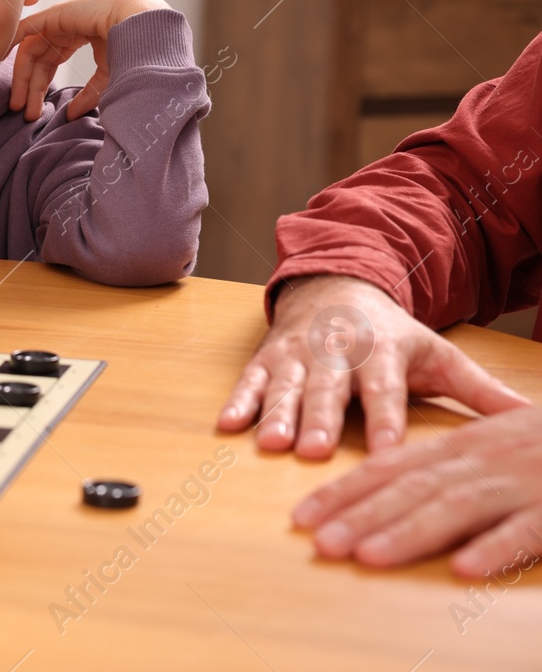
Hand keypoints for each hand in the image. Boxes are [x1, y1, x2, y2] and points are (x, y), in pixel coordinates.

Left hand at [8, 0, 169, 121]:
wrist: (139, 25)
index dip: (40, 88)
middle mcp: (65, 28)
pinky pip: (25, 29)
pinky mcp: (53, 14)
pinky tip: (1, 63)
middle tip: (24, 113)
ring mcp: (58, 20)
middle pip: (38, 60)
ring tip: (18, 104)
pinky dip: (11, 43)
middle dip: (30, 88)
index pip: (50, 64)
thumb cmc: (131, 47)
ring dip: (22, 78)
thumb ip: (88, 95)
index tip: (35, 112)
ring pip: (30, 51)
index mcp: (79, 37)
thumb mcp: (107, 77)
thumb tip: (71, 115)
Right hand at [218, 275, 527, 457]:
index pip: (385, 389)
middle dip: (320, 420)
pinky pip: (250, 380)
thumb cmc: (392, 336)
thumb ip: (482, 392)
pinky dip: (238, 402)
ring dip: (276, 415)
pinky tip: (229, 425)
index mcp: (381, 351)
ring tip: (270, 444)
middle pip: (328, 390)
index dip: (386, 421)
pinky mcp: (267, 357)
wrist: (336, 287)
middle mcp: (336, 350)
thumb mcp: (439, 356)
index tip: (390, 453)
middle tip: (314, 451)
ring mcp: (297, 353)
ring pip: (285, 387)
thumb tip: (533, 420)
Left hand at [293, 405, 541, 575]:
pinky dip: (497, 547)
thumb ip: (447, 467)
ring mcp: (522, 482)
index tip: (302, 518)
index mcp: (463, 445)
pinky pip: (527, 528)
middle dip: (361, 515)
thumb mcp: (493, 445)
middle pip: (411, 488)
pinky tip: (466, 569)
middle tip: (319, 543)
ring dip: (409, 532)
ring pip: (457, 506)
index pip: (389, 467)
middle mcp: (483, 459)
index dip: (343, 492)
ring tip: (367, 556)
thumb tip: (389, 489)